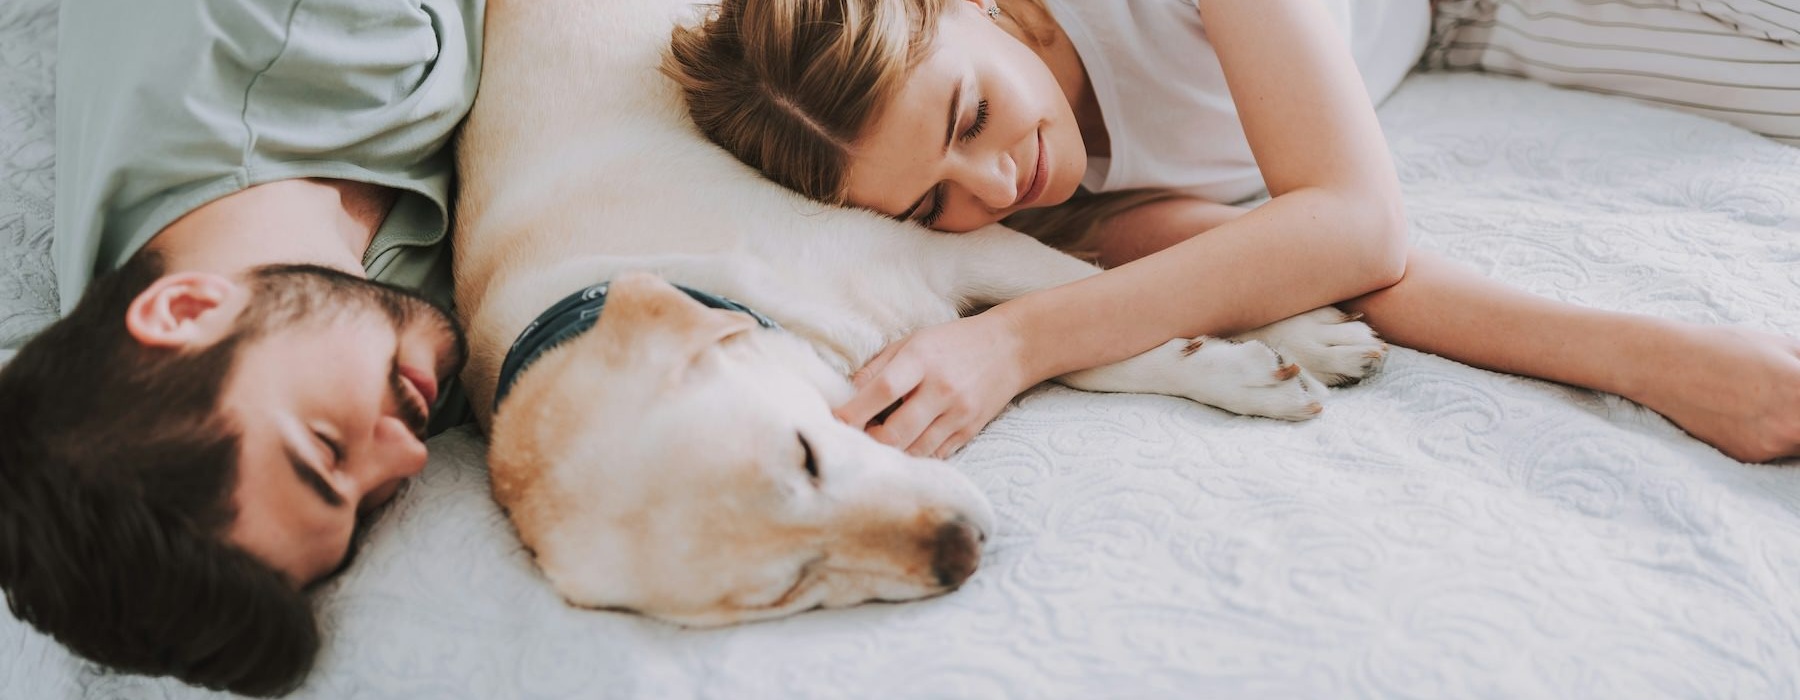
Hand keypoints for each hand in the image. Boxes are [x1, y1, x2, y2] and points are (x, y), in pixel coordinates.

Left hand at [834, 313, 1033, 458]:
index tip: (834, 423)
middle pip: (896, 432)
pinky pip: (936, 456)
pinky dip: (915, 458)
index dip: (854, 412)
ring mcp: (958, 413)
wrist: (1011, 347)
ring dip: (890, 455)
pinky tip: (903, 452)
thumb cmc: (953, 342)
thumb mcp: (914, 340)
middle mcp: (941, 389)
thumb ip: (879, 366)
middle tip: (854, 442)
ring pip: (915, 451)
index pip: (882, 391)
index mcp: (922, 360)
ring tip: (875, 449)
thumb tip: (847, 394)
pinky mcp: (970, 430)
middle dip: (869, 443)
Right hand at [1627, 324, 1799, 462]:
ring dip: (1799, 428)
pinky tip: (1757, 414)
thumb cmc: (1724, 347)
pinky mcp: (1749, 457)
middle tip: (1793, 400)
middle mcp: (1792, 425)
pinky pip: (1781, 452)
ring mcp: (1770, 446)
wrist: (1663, 366)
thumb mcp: (1785, 345)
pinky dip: (1779, 437)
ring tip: (1776, 402)